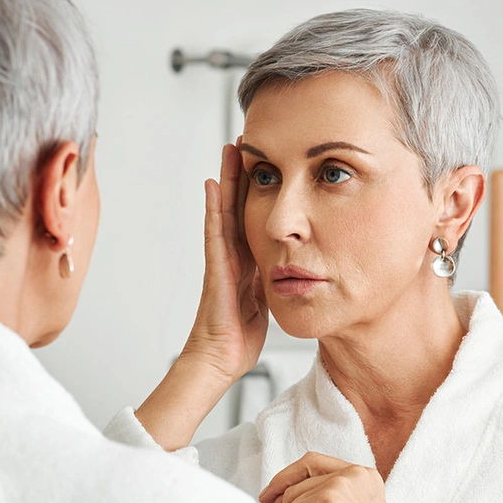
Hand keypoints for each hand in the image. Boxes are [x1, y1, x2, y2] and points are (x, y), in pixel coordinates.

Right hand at [181, 142, 268, 384]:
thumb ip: (271, 281)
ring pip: (225, 212)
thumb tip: (289, 267)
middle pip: (238, 206)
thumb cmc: (239, 339)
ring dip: (227, 180)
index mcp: (248, 263)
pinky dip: (214, 208)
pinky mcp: (216, 270)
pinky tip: (214, 184)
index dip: (259, 191)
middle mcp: (233, 256)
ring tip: (230, 150)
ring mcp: (221, 261)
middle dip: (243, 175)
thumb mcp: (266, 303)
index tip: (267, 162)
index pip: (254, 218)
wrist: (220, 361)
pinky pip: (215, 233)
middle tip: (247, 141)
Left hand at [259, 452, 389, 502]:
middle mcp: (354, 475)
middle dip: (286, 502)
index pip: (313, 462)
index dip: (287, 476)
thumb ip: (329, 494)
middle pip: (299, 480)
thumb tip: (281, 495)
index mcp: (364, 476)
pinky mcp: (329, 501)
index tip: (270, 492)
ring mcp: (342, 486)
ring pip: (291, 496)